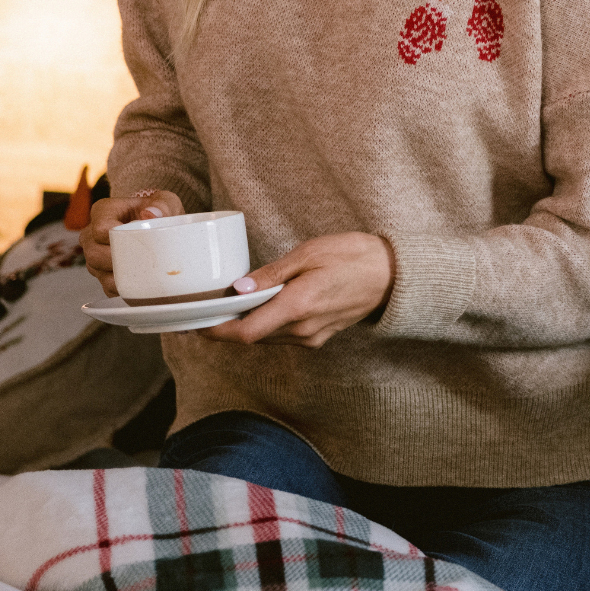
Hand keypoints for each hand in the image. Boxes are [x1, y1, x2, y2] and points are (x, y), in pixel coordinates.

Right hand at [81, 190, 186, 295]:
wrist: (158, 226)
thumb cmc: (160, 212)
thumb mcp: (167, 201)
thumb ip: (162, 204)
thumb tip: (151, 214)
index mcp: (103, 211)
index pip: (100, 228)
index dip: (115, 238)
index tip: (136, 242)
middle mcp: (92, 234)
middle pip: (94, 254)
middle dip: (116, 262)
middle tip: (140, 263)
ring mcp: (94, 256)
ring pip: (97, 272)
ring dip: (117, 277)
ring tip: (141, 276)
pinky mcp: (102, 274)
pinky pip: (105, 287)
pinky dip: (121, 289)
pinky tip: (138, 288)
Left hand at [203, 233, 394, 347]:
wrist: (392, 274)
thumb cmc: (353, 256)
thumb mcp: (308, 253)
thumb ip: (271, 274)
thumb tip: (238, 290)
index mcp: (298, 306)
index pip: (246, 332)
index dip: (217, 331)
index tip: (197, 323)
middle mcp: (304, 329)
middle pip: (252, 337)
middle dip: (228, 325)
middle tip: (208, 307)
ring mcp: (312, 336)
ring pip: (266, 338)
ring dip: (247, 325)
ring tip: (232, 304)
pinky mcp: (319, 337)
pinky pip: (283, 336)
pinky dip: (267, 324)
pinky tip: (264, 306)